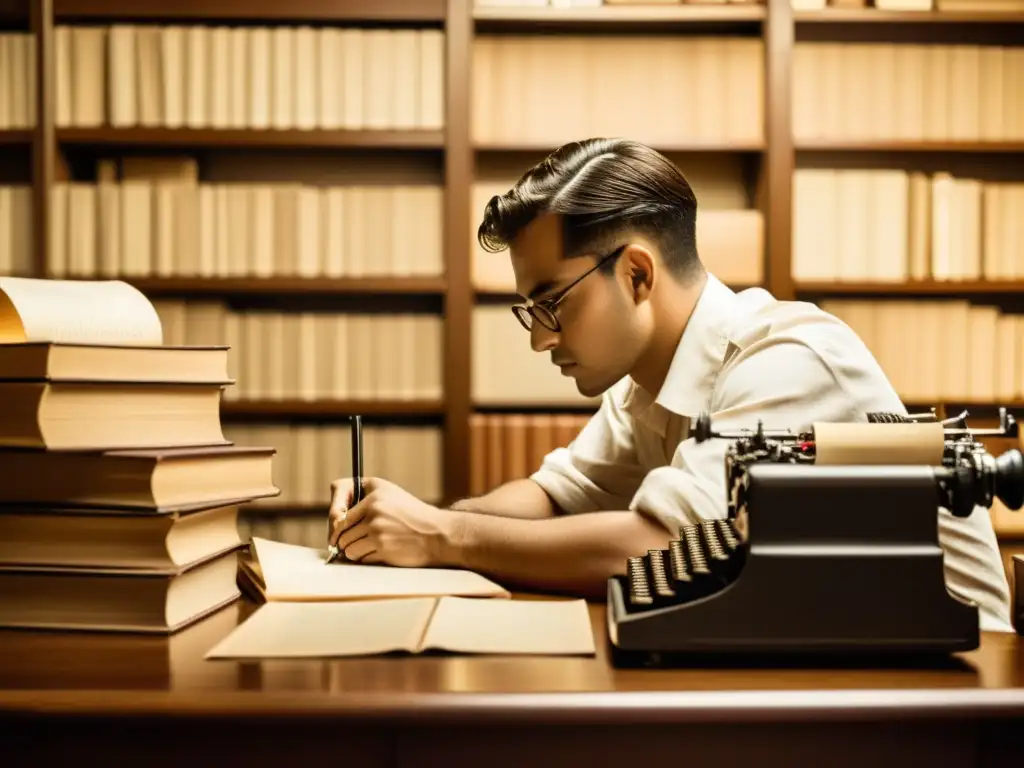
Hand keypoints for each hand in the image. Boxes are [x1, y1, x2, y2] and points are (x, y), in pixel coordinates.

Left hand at [327, 477, 452, 567]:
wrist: (437, 534)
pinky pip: (360, 558)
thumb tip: (334, 523)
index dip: (334, 526)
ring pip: (347, 547)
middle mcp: (374, 508)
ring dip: (354, 552)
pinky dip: (366, 559)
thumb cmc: (412, 515)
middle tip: (356, 543)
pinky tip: (380, 553)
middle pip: (340, 533)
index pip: (339, 512)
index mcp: (374, 492)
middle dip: (345, 542)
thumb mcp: (389, 494)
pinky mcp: (382, 546)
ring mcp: (377, 528)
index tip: (336, 533)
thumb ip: (362, 500)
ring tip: (369, 548)